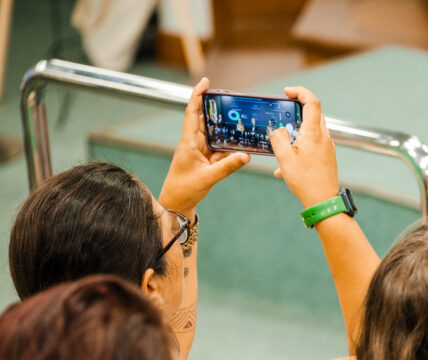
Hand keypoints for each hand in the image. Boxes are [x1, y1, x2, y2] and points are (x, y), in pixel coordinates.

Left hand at [159, 77, 249, 214]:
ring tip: (239, 120)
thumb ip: (228, 167)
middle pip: (205, 119)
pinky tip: (240, 145)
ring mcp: (200, 152)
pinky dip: (229, 146)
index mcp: (188, 142)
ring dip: (224, 128)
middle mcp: (193, 143)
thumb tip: (246, 155)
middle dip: (216, 108)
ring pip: (214, 134)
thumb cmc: (184, 190)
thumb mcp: (208, 178)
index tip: (206, 82)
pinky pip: (219, 149)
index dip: (197, 96)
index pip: (192, 113)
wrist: (177, 205)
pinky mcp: (206, 160)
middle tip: (231, 99)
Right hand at [269, 87, 338, 207]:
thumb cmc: (305, 181)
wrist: (323, 201)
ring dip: (297, 131)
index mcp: (314, 133)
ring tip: (283, 146)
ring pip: (313, 129)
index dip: (300, 92)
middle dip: (297, 111)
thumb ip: (279, 138)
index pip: (312, 102)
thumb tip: (279, 130)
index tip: (288, 92)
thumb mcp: (284, 158)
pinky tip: (287, 165)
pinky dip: (301, 147)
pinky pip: (314, 144)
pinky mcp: (328, 156)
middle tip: (283, 115)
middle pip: (313, 113)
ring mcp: (328, 147)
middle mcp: (324, 137)